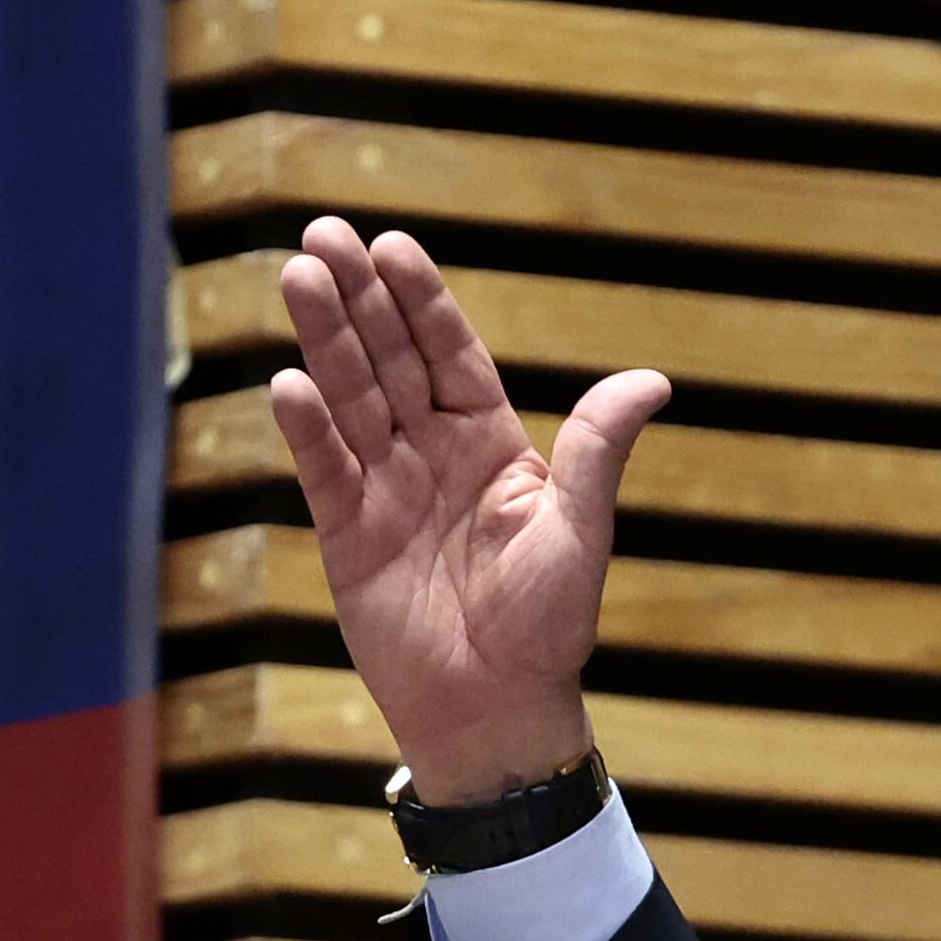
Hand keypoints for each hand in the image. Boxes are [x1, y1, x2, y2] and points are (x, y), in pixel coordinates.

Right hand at [265, 217, 670, 802]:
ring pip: (348, 398)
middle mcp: (431, 452)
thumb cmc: (550, 624)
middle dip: (357, 297)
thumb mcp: (581, 531)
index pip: (448, 351)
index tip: (392, 244)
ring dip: (322, 341)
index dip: (420, 299)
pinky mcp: (346, 534)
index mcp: (489, 440)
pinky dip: (306, 430)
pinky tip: (287, 382)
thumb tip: (653, 380)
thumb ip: (599, 451)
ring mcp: (385, 488)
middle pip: (387, 358)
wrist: (498, 707)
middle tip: (323, 233)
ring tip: (297, 277)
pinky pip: (323, 470)